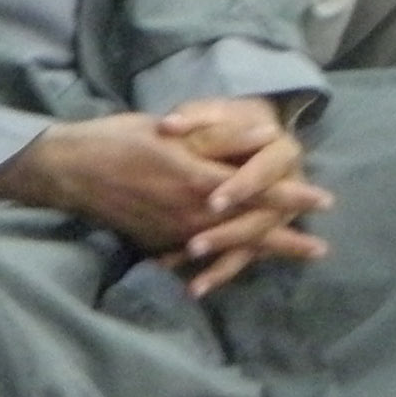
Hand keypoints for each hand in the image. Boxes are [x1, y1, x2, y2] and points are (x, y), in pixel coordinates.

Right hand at [0, 109, 330, 296]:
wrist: (70, 171)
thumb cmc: (121, 139)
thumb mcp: (173, 129)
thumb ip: (219, 138)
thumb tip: (263, 138)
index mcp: (199, 181)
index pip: (259, 191)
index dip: (294, 196)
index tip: (325, 201)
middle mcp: (192, 215)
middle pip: (251, 232)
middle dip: (286, 240)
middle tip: (319, 250)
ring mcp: (174, 235)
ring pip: (227, 249)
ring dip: (259, 254)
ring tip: (286, 261)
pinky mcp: (158, 244)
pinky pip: (196, 257)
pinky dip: (220, 263)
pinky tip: (234, 267)